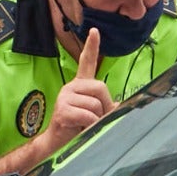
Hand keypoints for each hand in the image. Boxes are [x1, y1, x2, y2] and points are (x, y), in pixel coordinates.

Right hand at [39, 29, 114, 151]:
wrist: (56, 144)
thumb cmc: (77, 128)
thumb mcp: (94, 115)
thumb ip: (105, 107)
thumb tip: (120, 105)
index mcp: (80, 86)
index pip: (86, 62)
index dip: (91, 46)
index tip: (95, 31)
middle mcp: (71, 87)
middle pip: (100, 87)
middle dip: (105, 105)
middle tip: (97, 118)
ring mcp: (65, 97)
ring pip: (95, 104)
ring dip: (97, 118)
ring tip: (86, 124)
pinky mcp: (62, 110)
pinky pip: (87, 115)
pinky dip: (90, 124)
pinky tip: (81, 128)